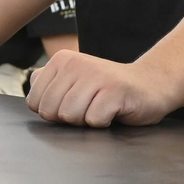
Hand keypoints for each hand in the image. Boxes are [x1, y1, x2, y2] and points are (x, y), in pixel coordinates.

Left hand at [25, 51, 173, 126]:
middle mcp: (77, 63)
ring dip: (86, 120)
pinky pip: (94, 120)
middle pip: (51, 111)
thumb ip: (49, 85)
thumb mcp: (74, 82)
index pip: (35, 101)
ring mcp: (96, 76)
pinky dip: (104, 122)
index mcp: (62, 60)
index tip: (74, 103)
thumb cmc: (108, 90)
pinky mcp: (115, 91)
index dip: (53, 112)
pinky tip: (114, 111)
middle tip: (88, 107)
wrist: (151, 85)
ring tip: (100, 108)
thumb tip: (32, 96)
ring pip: (70, 116)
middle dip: (68, 118)